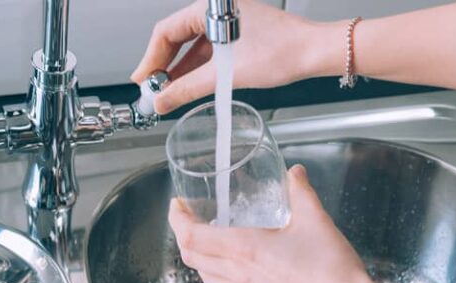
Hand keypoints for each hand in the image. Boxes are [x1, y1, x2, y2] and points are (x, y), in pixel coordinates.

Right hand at [131, 0, 340, 114]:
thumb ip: (188, 89)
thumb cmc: (282, 52)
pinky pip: (208, 50)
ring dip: (180, 70)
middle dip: (163, 66)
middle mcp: (216, 10)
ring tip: (169, 93)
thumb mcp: (226, 74)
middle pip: (176, 38)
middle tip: (152, 90)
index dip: (150, 59)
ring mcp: (228, 21)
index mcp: (210, 7)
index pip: (165, 32)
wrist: (314, 53)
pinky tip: (190, 85)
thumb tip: (162, 100)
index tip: (142, 81)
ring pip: (192, 46)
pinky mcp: (238, 34)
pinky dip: (198, 69)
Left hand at [168, 164, 375, 282]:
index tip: (177, 206)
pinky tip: (233, 267)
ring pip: (207, 277)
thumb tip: (294, 174)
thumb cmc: (331, 269)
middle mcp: (239, 275)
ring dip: (198, 258)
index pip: (192, 237)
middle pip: (193, 258)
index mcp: (244, 250)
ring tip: (206, 241)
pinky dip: (218, 274)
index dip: (177, 220)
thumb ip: (301, 192)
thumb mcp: (315, 219)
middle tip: (188, 219)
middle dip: (183, 236)